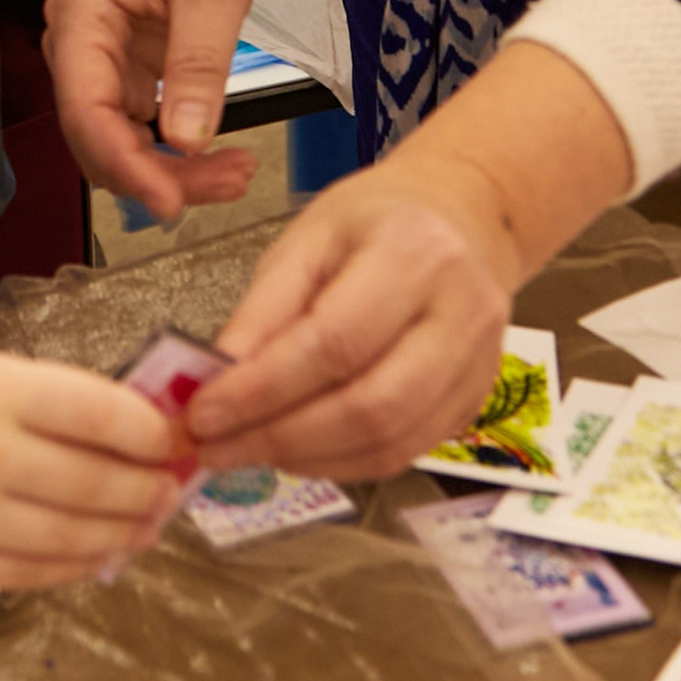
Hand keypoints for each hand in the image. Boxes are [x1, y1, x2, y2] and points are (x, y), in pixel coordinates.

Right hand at [0, 338, 181, 587]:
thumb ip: (50, 397)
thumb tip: (132, 430)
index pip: (104, 416)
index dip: (153, 433)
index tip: (171, 438)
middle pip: (99, 484)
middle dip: (149, 488)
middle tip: (170, 486)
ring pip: (76, 538)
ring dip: (126, 533)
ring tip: (146, 523)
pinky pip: (36, 575)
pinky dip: (79, 566)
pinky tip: (100, 551)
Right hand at [44, 0, 271, 216]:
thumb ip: (197, 64)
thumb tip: (187, 142)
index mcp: (83, 19)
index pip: (87, 111)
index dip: (125, 165)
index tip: (172, 203)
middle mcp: (78, 47)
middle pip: (99, 138)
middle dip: (157, 174)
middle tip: (231, 185)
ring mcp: (101, 63)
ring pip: (119, 143)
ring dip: (171, 170)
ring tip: (238, 174)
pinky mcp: (128, 72)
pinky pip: (140, 129)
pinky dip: (177, 152)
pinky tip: (222, 158)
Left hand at [185, 179, 517, 478]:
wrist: (460, 216)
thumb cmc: (377, 221)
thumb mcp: (307, 238)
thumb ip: (264, 309)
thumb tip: (217, 379)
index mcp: (414, 253)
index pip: (334, 343)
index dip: (262, 389)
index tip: (203, 414)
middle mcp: (461, 312)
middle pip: (371, 406)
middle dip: (280, 437)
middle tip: (216, 447)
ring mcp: (478, 364)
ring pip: (391, 442)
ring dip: (308, 460)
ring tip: (247, 450)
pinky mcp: (475, 401)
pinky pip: (405, 452)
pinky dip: (342, 463)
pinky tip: (297, 452)